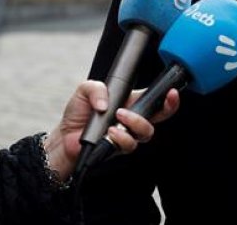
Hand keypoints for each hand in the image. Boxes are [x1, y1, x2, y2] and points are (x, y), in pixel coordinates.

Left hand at [43, 80, 180, 180]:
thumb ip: (96, 88)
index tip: (172, 92)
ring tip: (118, 117)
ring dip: (135, 123)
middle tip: (145, 105)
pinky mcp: (120, 149)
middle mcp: (132, 119)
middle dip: (164, 110)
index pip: (154, 99)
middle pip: (159, 117)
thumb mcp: (85, 90)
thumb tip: (107, 102)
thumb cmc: (78, 114)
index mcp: (130, 102)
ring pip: (147, 132)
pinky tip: (110, 132)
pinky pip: (130, 145)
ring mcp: (128, 135)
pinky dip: (121, 137)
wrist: (64, 137)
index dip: (168, 97)